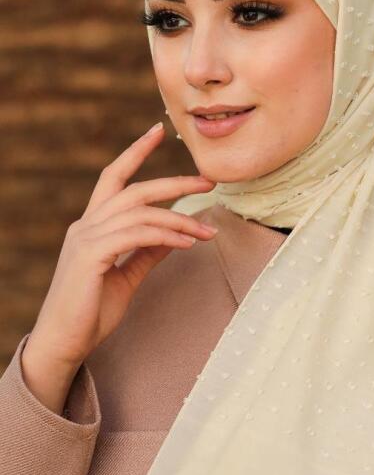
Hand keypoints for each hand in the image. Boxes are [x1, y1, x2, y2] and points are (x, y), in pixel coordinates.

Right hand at [25, 122, 217, 370]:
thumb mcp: (127, 276)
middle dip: (174, 182)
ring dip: (180, 220)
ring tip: (208, 231)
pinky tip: (187, 243)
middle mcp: (86, 225)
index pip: (114, 177)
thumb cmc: (92, 312)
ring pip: (141, 213)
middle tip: (208, 182)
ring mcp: (86, 239)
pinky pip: (136, 236)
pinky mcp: (91, 256)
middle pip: (135, 190)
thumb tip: (174, 234)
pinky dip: (166, 236)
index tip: (158, 131)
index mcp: (92, 225)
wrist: (64, 343)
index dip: (135, 152)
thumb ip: (147, 252)